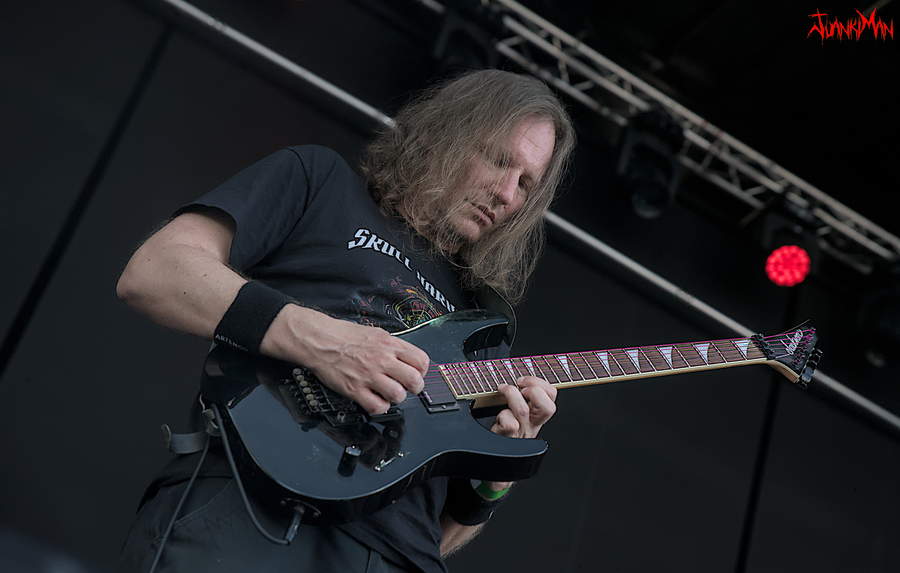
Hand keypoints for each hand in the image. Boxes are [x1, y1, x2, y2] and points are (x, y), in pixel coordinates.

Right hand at [273, 307, 429, 414]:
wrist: (319, 340)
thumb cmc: (343, 335)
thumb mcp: (375, 333)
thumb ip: (392, 346)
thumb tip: (407, 358)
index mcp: (389, 344)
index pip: (421, 361)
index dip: (422, 371)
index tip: (416, 373)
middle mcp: (382, 359)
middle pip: (415, 380)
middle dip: (415, 387)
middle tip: (407, 387)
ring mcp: (369, 375)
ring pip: (398, 395)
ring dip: (397, 398)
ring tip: (390, 394)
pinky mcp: (355, 389)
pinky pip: (377, 407)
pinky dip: (380, 408)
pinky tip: (376, 401)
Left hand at [485, 376, 557, 492]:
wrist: (498, 468)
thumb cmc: (505, 437)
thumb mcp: (516, 416)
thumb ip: (520, 399)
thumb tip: (515, 379)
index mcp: (536, 416)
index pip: (552, 395)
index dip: (541, 383)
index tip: (524, 380)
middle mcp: (531, 425)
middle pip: (548, 407)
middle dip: (533, 389)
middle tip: (519, 386)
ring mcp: (520, 434)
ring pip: (523, 411)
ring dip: (511, 395)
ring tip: (502, 390)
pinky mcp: (508, 440)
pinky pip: (510, 425)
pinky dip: (503, 417)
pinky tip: (498, 418)